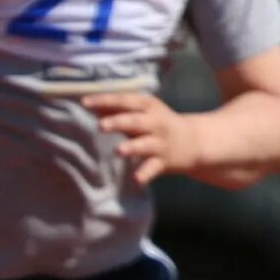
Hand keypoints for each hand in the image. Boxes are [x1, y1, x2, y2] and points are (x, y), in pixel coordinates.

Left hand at [84, 89, 200, 185]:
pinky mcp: (164, 161)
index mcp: (147, 106)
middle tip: (100, 126)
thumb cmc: (157, 124)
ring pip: (146, 144)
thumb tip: (88, 103)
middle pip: (136, 121)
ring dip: (132, 147)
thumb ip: (115, 109)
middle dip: (119, 122)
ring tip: (118, 151)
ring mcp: (160, 142)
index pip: (125, 100)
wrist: (194, 142)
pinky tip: (136, 180)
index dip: (105, 100)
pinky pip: (153, 168)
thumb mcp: (140, 112)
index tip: (85, 102)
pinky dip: (145, 174)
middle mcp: (155, 123)